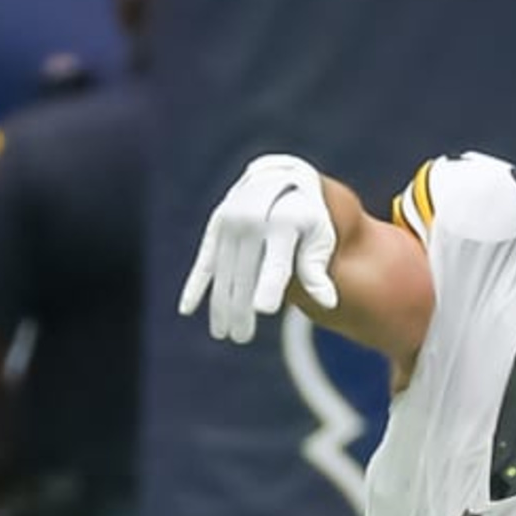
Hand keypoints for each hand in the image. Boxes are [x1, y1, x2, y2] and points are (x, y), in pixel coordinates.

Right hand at [176, 153, 339, 342]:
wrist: (281, 178)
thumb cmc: (308, 217)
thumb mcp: (321, 237)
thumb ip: (317, 269)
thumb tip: (328, 304)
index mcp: (285, 223)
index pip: (276, 261)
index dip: (270, 285)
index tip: (264, 309)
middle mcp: (254, 220)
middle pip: (245, 273)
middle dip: (241, 308)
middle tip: (241, 337)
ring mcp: (231, 222)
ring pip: (224, 272)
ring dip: (221, 304)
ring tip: (223, 333)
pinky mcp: (216, 226)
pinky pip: (205, 260)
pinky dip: (196, 285)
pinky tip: (187, 309)